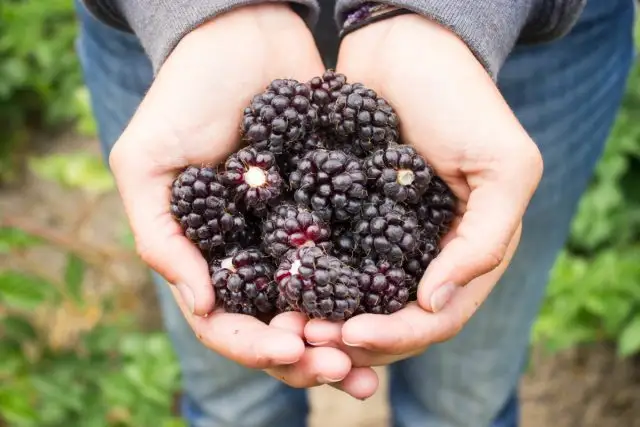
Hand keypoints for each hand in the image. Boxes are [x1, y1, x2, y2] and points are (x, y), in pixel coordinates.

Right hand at [108, 4, 376, 397]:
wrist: (245, 36)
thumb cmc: (185, 94)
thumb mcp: (147, 160)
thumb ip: (160, 233)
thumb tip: (200, 304)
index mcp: (208, 253)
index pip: (226, 321)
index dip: (256, 346)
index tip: (294, 350)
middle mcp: (252, 254)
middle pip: (279, 326)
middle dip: (309, 356)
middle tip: (345, 372)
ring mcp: (293, 234)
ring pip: (320, 305)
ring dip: (344, 339)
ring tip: (375, 361)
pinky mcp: (332, 208)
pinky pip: (352, 258)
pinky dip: (369, 290)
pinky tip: (396, 307)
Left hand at [305, 14, 542, 364]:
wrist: (405, 46)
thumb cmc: (463, 99)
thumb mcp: (504, 165)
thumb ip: (485, 239)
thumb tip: (435, 302)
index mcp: (463, 253)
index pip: (435, 317)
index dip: (396, 334)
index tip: (351, 334)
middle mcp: (422, 256)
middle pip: (388, 321)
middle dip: (351, 339)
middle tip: (307, 339)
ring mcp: (380, 240)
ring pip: (352, 301)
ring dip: (323, 321)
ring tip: (287, 325)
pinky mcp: (344, 217)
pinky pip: (325, 261)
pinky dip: (305, 282)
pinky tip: (278, 290)